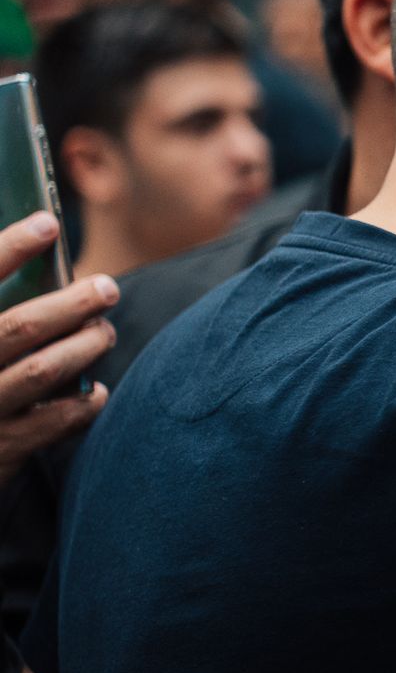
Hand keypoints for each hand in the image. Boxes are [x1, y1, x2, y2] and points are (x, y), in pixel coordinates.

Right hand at [0, 212, 114, 484]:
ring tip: (104, 331)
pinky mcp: (1, 448)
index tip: (47, 223)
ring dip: (84, 346)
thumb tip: (35, 245)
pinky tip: (95, 391)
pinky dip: (83, 403)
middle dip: (70, 304)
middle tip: (106, 288)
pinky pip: (53, 422)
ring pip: (42, 370)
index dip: (9, 248)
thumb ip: (0, 300)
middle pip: (19, 326)